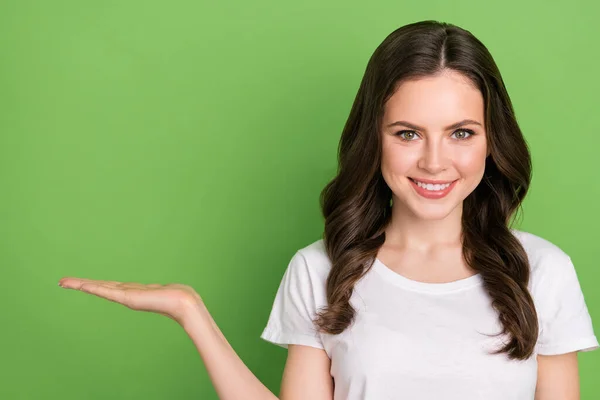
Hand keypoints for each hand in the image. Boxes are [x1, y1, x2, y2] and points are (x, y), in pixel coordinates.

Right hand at [58, 277, 201, 325]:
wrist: (182, 304)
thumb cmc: (176, 298)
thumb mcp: (163, 291)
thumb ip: (161, 292)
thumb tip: (168, 292)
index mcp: (132, 292)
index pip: (108, 286)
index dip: (92, 284)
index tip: (79, 282)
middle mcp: (125, 294)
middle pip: (98, 287)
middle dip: (80, 284)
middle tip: (61, 281)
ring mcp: (125, 297)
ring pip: (99, 288)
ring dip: (81, 285)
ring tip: (64, 282)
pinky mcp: (128, 298)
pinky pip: (107, 291)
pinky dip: (94, 288)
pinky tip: (83, 286)